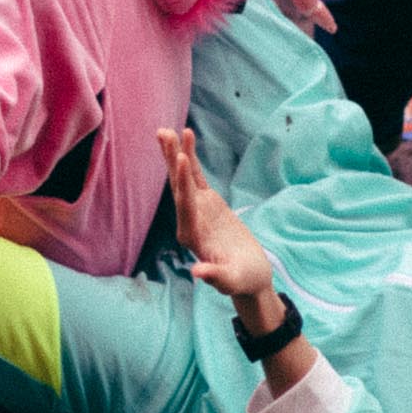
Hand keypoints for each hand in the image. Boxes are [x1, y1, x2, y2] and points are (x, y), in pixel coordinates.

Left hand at [159, 127, 272, 301]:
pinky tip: (187, 139)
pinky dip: (191, 158)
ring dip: (175, 154)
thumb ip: (215, 277)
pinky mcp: (207, 204)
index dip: (182, 182)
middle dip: (171, 161)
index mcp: (192, 237)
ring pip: (183, 179)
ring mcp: (197, 211)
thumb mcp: (232, 281)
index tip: (180, 158)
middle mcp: (188, 221)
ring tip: (166, 130)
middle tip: (162, 133)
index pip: (185, 205)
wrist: (249, 278)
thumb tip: (197, 273)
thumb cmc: (242, 281)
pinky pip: (196, 177)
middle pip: (177, 187)